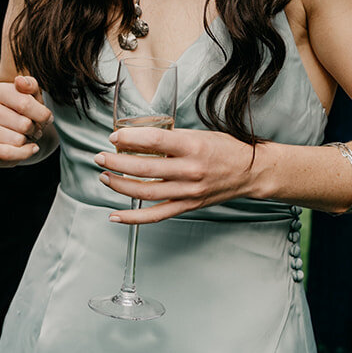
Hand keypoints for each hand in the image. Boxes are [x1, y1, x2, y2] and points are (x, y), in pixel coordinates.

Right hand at [0, 74, 52, 165]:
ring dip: (28, 142)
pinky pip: (6, 154)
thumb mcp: (34, 95)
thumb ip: (30, 85)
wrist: (16, 135)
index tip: (46, 118)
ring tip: (26, 137)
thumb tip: (19, 80)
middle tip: (34, 129)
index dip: (42, 115)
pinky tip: (28, 149)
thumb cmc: (26, 112)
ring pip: (17, 140)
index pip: (25, 104)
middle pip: (23, 124)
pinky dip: (22, 154)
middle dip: (35, 130)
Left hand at [94, 124, 256, 221]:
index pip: (153, 141)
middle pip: (145, 169)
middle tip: (100, 157)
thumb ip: (170, 137)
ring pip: (147, 192)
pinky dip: (133, 217)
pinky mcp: (189, 206)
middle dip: (116, 163)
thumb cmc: (224, 148)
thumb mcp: (198, 134)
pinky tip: (115, 215)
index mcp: (192, 146)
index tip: (113, 136)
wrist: (251, 172)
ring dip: (120, 186)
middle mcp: (190, 170)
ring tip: (105, 177)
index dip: (129, 139)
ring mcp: (189, 191)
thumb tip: (137, 137)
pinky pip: (156, 215)